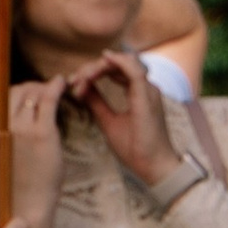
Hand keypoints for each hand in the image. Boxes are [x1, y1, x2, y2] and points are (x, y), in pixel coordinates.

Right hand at [0, 74, 66, 227]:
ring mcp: (22, 129)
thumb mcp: (2, 156)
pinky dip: (56, 87)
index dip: (22, 92)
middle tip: (48, 90)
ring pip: (34, 94)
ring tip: (56, 90)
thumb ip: (5, 133)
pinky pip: (49, 100)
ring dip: (46, 88)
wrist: (26, 208)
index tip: (34, 93)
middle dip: (34, 87)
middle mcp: (1, 126)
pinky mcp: (42, 133)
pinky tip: (62, 84)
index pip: (5, 99)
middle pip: (18, 92)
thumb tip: (18, 112)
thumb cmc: (17, 186)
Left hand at [66, 49, 174, 184]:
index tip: (75, 85)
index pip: (116, 70)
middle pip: (119, 63)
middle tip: (74, 80)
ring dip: (101, 65)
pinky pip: (133, 70)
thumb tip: (82, 88)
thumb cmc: (135, 149)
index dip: (94, 72)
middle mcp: (146, 87)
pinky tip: (103, 60)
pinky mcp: (147, 96)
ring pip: (125, 62)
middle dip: (93, 68)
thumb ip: (97, 103)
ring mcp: (148, 90)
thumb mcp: (108, 121)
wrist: (153, 167)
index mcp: (139, 92)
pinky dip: (118, 63)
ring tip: (83, 76)